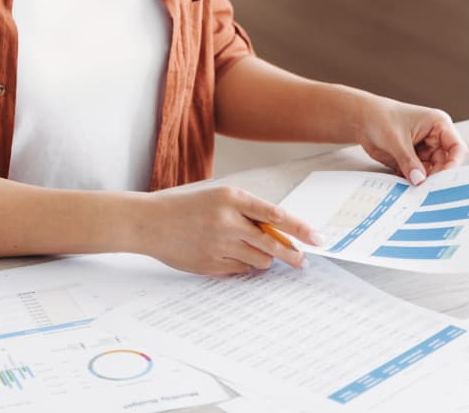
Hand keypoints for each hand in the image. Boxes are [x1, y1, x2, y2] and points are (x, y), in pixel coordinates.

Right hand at [143, 185, 320, 274]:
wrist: (151, 222)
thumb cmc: (187, 208)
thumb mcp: (219, 198)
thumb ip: (248, 212)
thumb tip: (280, 232)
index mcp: (231, 198)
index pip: (276, 215)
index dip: (300, 228)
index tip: (318, 238)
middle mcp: (227, 221)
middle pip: (273, 243)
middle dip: (293, 255)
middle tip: (303, 260)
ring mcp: (219, 244)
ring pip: (260, 259)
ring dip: (265, 258)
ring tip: (252, 250)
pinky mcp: (212, 264)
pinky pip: (241, 270)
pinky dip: (245, 265)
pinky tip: (233, 256)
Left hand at [355, 96, 467, 184]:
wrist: (360, 119)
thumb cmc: (379, 116)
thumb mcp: (395, 140)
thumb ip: (408, 161)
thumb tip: (420, 180)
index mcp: (438, 124)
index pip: (456, 148)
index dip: (453, 164)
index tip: (444, 179)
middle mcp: (434, 138)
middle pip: (445, 163)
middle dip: (436, 176)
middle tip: (427, 190)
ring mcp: (424, 149)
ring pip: (432, 171)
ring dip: (424, 181)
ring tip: (416, 189)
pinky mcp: (413, 159)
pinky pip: (419, 174)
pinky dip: (414, 181)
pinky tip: (408, 186)